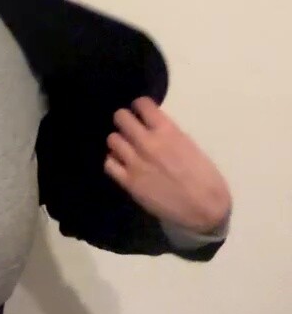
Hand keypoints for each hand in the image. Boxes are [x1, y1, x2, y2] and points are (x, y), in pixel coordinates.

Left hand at [103, 96, 230, 232]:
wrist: (204, 209)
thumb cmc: (205, 177)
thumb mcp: (189, 145)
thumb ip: (168, 134)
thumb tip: (152, 128)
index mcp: (167, 131)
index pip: (142, 104)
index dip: (139, 106)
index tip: (140, 112)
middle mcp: (147, 142)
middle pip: (120, 117)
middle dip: (124, 120)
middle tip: (130, 128)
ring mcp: (135, 162)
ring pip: (112, 139)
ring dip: (119, 141)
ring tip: (126, 148)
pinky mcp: (129, 182)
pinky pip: (109, 164)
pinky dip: (113, 161)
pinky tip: (122, 164)